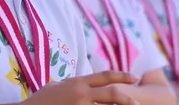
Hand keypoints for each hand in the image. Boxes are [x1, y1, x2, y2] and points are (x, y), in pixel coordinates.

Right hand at [22, 71, 139, 104]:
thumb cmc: (40, 101)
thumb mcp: (55, 86)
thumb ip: (70, 84)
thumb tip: (79, 83)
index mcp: (78, 82)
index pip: (105, 76)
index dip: (122, 75)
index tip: (135, 77)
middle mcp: (81, 94)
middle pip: (111, 93)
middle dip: (127, 98)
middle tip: (138, 103)